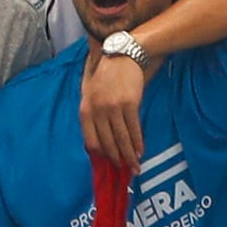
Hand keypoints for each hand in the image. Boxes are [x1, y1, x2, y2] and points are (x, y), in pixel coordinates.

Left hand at [77, 41, 151, 163]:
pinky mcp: (130, 104)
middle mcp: (97, 110)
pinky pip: (134, 129)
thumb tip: (99, 141)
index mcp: (85, 110)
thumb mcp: (90, 94)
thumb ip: (92, 115)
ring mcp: (113, 107)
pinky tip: (141, 150)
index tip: (108, 164)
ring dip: (129, 155)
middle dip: (116, 159)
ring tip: (135, 166)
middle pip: (107, 143)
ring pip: (122, 138)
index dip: (101, 155)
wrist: (121, 56)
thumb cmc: (106, 77)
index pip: (91, 141)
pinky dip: (138, 142)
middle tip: (123, 170)